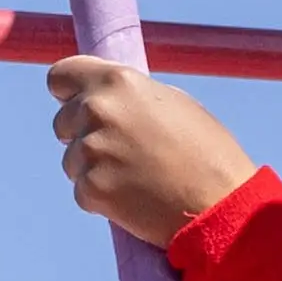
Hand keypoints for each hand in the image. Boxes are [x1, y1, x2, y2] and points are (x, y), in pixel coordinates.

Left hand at [44, 56, 262, 242]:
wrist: (221, 204)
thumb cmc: (207, 152)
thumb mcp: (172, 103)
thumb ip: (130, 96)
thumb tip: (102, 97)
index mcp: (117, 81)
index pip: (60, 76)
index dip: (67, 92)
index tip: (74, 103)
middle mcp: (97, 110)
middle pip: (61, 121)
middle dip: (82, 135)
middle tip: (121, 151)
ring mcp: (91, 151)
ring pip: (71, 160)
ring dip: (94, 169)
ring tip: (136, 177)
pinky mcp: (90, 190)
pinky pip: (82, 191)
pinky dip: (102, 197)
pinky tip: (134, 198)